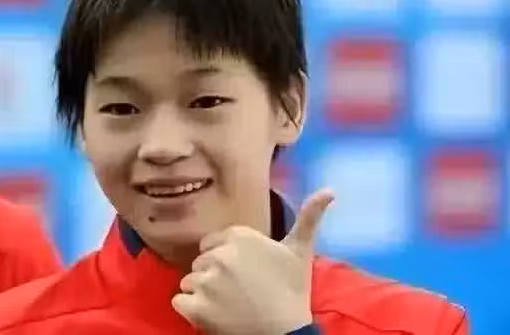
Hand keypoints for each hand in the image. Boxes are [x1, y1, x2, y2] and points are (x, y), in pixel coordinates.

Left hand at [172, 189, 333, 334]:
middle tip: (237, 290)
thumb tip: (330, 190)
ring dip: (201, 293)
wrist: (285, 333)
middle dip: (213, 275)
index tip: (243, 273)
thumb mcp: (301, 251)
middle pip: (200, 262)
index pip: (212, 243)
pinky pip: (179, 301)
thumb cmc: (293, 290)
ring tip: (226, 303)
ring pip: (188, 281)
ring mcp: (205, 281)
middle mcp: (219, 254)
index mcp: (240, 236)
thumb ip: (309, 217)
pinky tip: (211, 314)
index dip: (225, 259)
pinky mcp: (194, 307)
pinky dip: (190, 309)